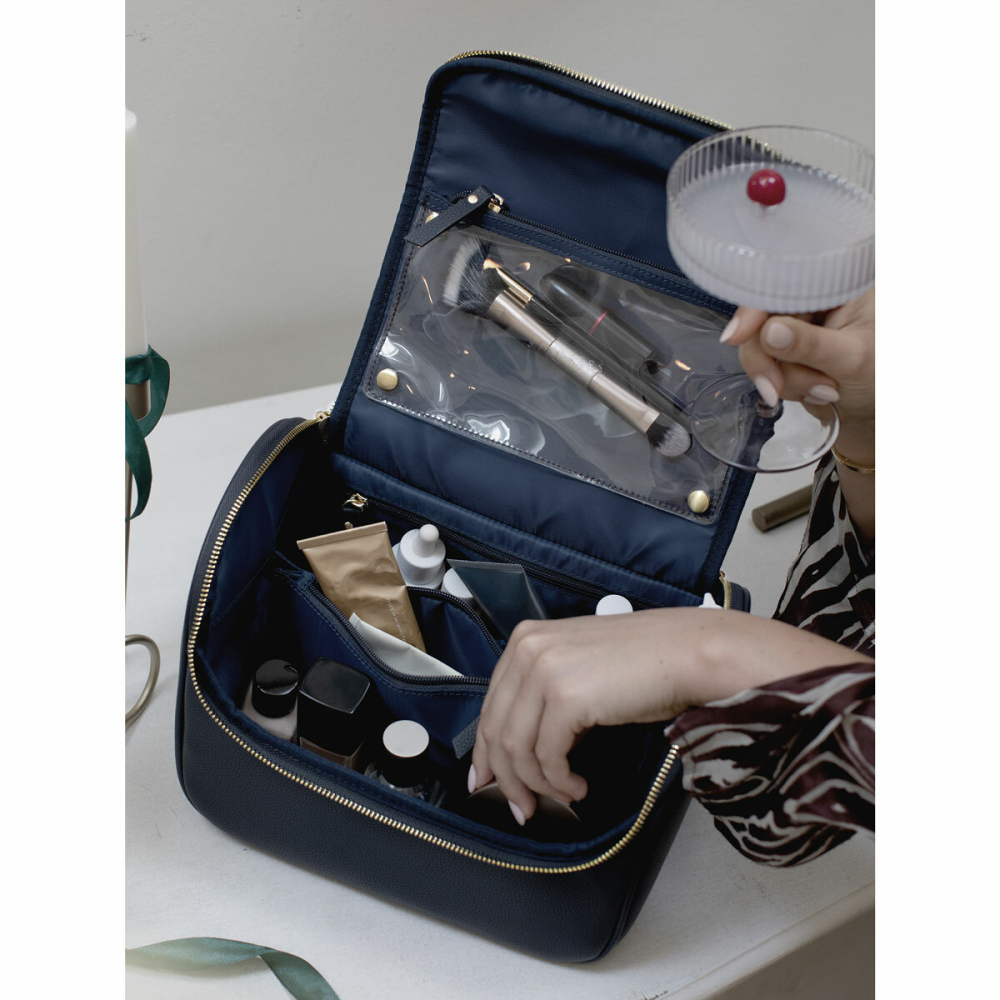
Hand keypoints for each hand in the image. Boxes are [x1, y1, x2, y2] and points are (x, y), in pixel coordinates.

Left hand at [469, 608, 868, 824]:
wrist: (690, 653)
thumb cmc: (646, 663)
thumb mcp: (580, 667)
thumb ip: (543, 694)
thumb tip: (519, 745)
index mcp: (526, 639)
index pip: (491, 705)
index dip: (487, 752)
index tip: (488, 781)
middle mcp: (528, 649)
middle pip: (497, 729)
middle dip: (505, 778)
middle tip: (521, 808)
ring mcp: (545, 670)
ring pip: (517, 749)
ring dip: (537, 786)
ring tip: (563, 798)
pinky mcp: (566, 697)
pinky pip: (547, 757)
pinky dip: (560, 783)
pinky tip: (579, 788)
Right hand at [721, 288, 874, 456]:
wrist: (883, 412)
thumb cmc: (886, 377)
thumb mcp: (853, 358)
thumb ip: (811, 345)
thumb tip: (768, 332)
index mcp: (837, 286)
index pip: (785, 286)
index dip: (755, 309)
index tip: (736, 336)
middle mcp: (816, 301)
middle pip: (762, 321)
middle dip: (769, 360)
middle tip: (774, 389)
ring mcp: (802, 329)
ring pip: (762, 349)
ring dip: (785, 380)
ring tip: (826, 391)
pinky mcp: (791, 353)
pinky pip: (768, 367)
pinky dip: (787, 387)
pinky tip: (818, 392)